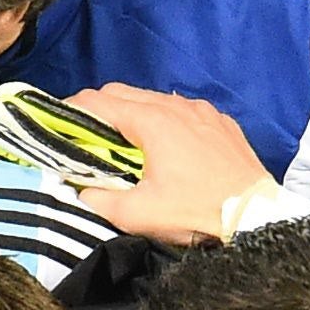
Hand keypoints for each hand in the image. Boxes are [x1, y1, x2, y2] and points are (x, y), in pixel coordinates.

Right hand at [66, 86, 275, 242]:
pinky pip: (183, 111)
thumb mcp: (137, 215)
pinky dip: (164, 120)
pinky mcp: (222, 123)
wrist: (255, 216)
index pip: (98, 101)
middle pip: (124, 93)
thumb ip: (98, 200)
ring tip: (122, 142)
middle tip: (83, 134)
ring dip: (132, 114)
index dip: (70, 109)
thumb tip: (79, 191)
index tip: (54, 122)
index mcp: (152, 121)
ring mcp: (203, 111)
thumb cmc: (196, 212)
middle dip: (98, 109)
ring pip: (155, 99)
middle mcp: (177, 106)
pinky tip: (164, 146)